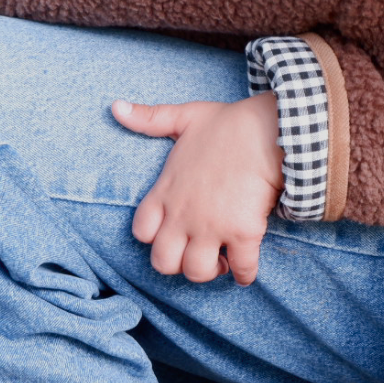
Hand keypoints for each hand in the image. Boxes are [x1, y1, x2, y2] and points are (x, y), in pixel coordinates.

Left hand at [112, 93, 283, 284]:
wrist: (268, 131)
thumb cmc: (228, 125)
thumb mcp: (183, 117)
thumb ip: (149, 118)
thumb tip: (116, 108)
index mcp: (165, 193)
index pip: (141, 232)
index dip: (154, 239)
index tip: (172, 234)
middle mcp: (183, 216)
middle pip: (164, 263)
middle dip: (178, 264)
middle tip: (196, 254)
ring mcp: (211, 227)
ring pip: (197, 272)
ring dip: (209, 271)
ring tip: (221, 261)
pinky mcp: (242, 233)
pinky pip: (241, 269)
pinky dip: (245, 274)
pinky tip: (247, 270)